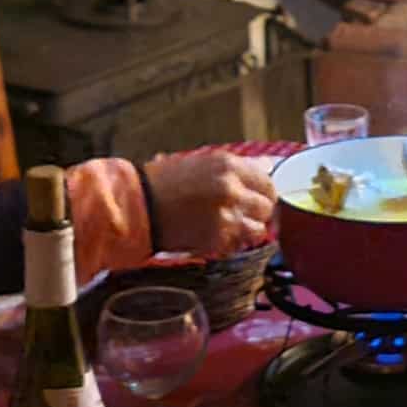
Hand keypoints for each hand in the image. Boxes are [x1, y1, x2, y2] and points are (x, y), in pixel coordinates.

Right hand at [143, 152, 276, 257]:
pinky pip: (238, 244)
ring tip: (231, 225)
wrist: (138, 206)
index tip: (259, 196)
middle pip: (266, 206)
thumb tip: (267, 166)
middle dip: (257, 211)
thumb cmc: (164, 182)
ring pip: (258, 230)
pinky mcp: (217, 240)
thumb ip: (238, 166)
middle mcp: (231, 190)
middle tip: (244, 212)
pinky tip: (217, 234)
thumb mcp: (202, 162)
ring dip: (248, 229)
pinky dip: (232, 242)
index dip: (264, 191)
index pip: (267, 181)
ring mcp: (226, 217)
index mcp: (228, 166)